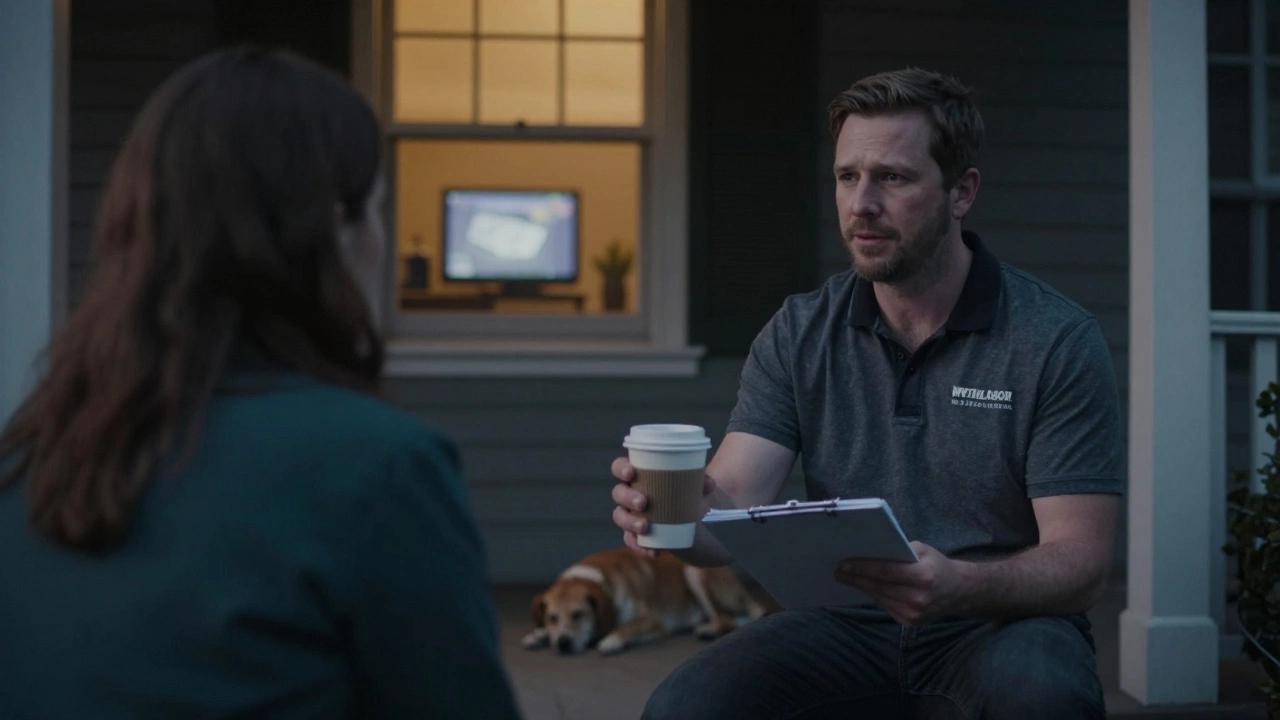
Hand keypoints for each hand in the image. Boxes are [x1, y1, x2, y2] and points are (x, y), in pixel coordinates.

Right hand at [610, 456, 715, 557]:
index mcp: (638, 475)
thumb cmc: (688, 489)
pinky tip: (654, 551)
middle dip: (627, 497)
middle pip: (618, 493)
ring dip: (629, 522)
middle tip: (643, 502)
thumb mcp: (697, 482)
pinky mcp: (636, 534)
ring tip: (645, 526)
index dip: (621, 469)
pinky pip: (631, 540)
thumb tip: (708, 484)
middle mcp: (629, 493)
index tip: (631, 473)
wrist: (695, 514)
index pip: (620, 467)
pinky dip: (639, 547)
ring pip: (620, 517)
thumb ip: (703, 481)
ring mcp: (630, 514)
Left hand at [834, 541, 965, 625]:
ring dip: (861, 587)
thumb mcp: (922, 550)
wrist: (958, 592)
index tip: (843, 563)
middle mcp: (918, 598)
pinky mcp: (909, 622)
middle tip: (837, 570)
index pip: (885, 571)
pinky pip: (885, 606)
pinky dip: (874, 595)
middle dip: (855, 577)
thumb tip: (869, 551)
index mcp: (923, 576)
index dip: (862, 567)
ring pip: (879, 598)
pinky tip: (863, 587)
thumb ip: (898, 551)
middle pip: (878, 586)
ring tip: (845, 577)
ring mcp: (914, 614)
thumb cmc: (936, 565)